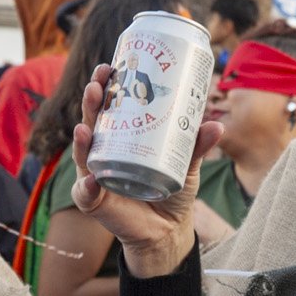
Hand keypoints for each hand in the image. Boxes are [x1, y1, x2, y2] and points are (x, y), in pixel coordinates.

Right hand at [68, 63, 223, 276]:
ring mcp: (95, 175)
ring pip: (82, 152)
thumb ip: (197, 145)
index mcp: (122, 137)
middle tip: (98, 84)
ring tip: (84, 126)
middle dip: (91, 102)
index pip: (109, 106)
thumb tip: (216, 124)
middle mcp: (104, 152)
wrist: (168, 230)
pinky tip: (90, 181)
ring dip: (80, 138)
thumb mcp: (187, 164)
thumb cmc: (173, 191)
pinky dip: (85, 188)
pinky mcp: (95, 202)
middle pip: (91, 121)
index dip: (106, 85)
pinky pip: (84, 193)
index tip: (110, 66)